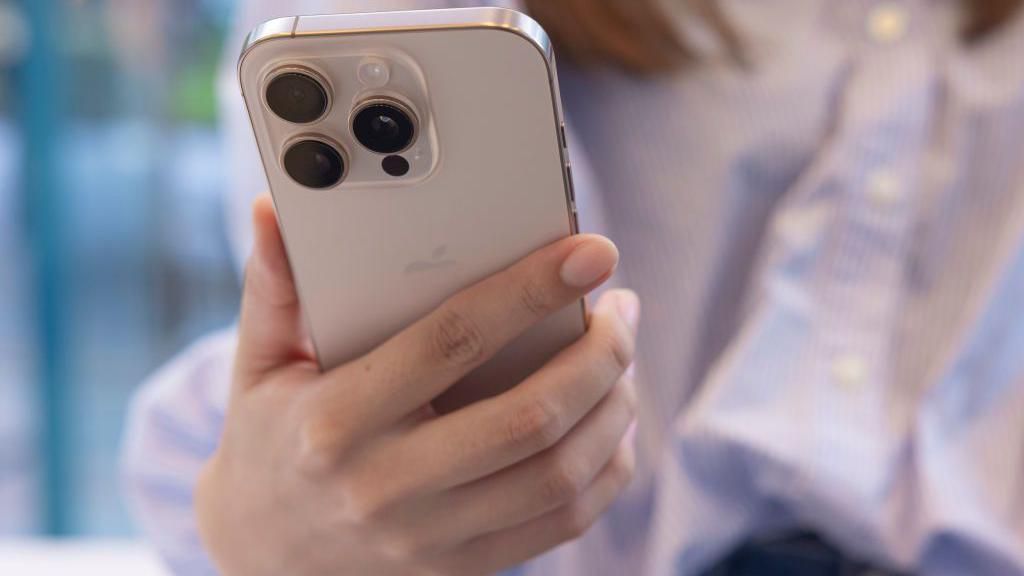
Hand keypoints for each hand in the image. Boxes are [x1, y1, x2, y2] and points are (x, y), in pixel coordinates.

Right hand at [196, 194, 639, 575]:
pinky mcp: (463, 567)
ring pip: (559, 473)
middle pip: (529, 417)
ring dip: (613, 408)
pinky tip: (611, 421)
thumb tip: (272, 209)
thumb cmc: (270, 444)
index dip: (529, 291)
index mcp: (336, 421)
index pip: (451, 342)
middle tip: (621, 311)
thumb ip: (273, 288)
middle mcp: (387, 486)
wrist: (268, 558)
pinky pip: (562, 521)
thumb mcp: (257, 367)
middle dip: (599, 355)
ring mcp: (431, 537)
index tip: (589, 253)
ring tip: (622, 359)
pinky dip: (606, 468)